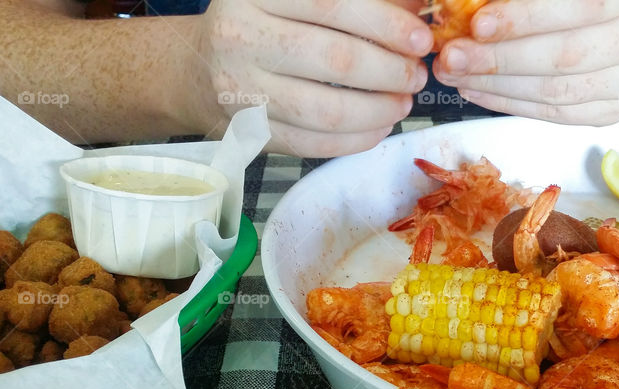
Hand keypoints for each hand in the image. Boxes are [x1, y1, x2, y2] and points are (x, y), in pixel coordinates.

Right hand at [195, 0, 433, 156]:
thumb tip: (414, 10)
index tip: (420, 39)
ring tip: (402, 103)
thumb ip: (352, 3)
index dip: (385, 24)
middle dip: (391, 72)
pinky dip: (356, 140)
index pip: (332, 4)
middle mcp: (241, 37)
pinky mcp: (249, 132)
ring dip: (379, 111)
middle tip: (416, 76)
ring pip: (327, 111)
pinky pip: (314, 145)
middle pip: (336, 60)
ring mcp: (242, 90)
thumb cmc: (261, 25)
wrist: (198, 69)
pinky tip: (378, 128)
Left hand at [431, 0, 618, 124]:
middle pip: (565, 55)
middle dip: (500, 58)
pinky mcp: (614, 110)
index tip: (478, 23)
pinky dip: (510, 104)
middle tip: (453, 57)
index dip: (526, 17)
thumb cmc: (587, 0)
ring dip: (497, 86)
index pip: (582, 6)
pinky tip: (478, 91)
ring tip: (457, 75)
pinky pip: (556, 114)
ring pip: (558, 90)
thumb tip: (467, 3)